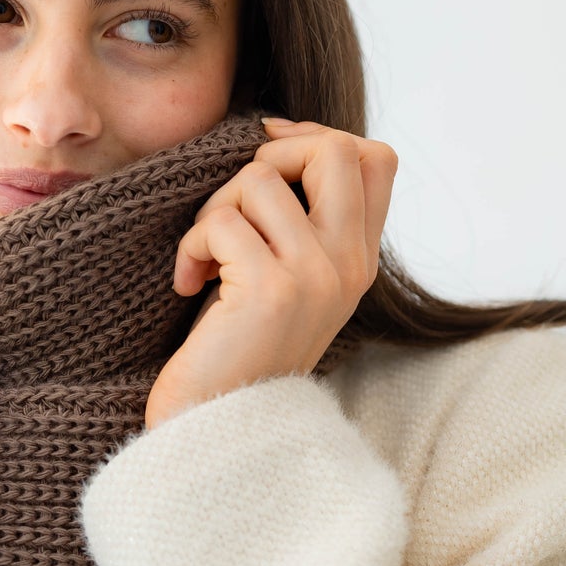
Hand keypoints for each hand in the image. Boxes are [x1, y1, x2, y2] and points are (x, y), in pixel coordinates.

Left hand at [144, 117, 397, 429]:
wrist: (217, 428)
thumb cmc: (236, 349)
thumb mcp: (287, 280)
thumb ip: (301, 222)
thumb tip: (277, 137)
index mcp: (359, 260)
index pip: (376, 159)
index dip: (319, 137)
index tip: (268, 155)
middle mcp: (350, 265)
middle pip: (336, 148)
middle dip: (269, 155)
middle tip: (235, 204)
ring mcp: (316, 277)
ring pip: (260, 180)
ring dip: (214, 210)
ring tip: (206, 258)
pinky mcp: (271, 290)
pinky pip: (221, 223)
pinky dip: (191, 247)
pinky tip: (188, 285)